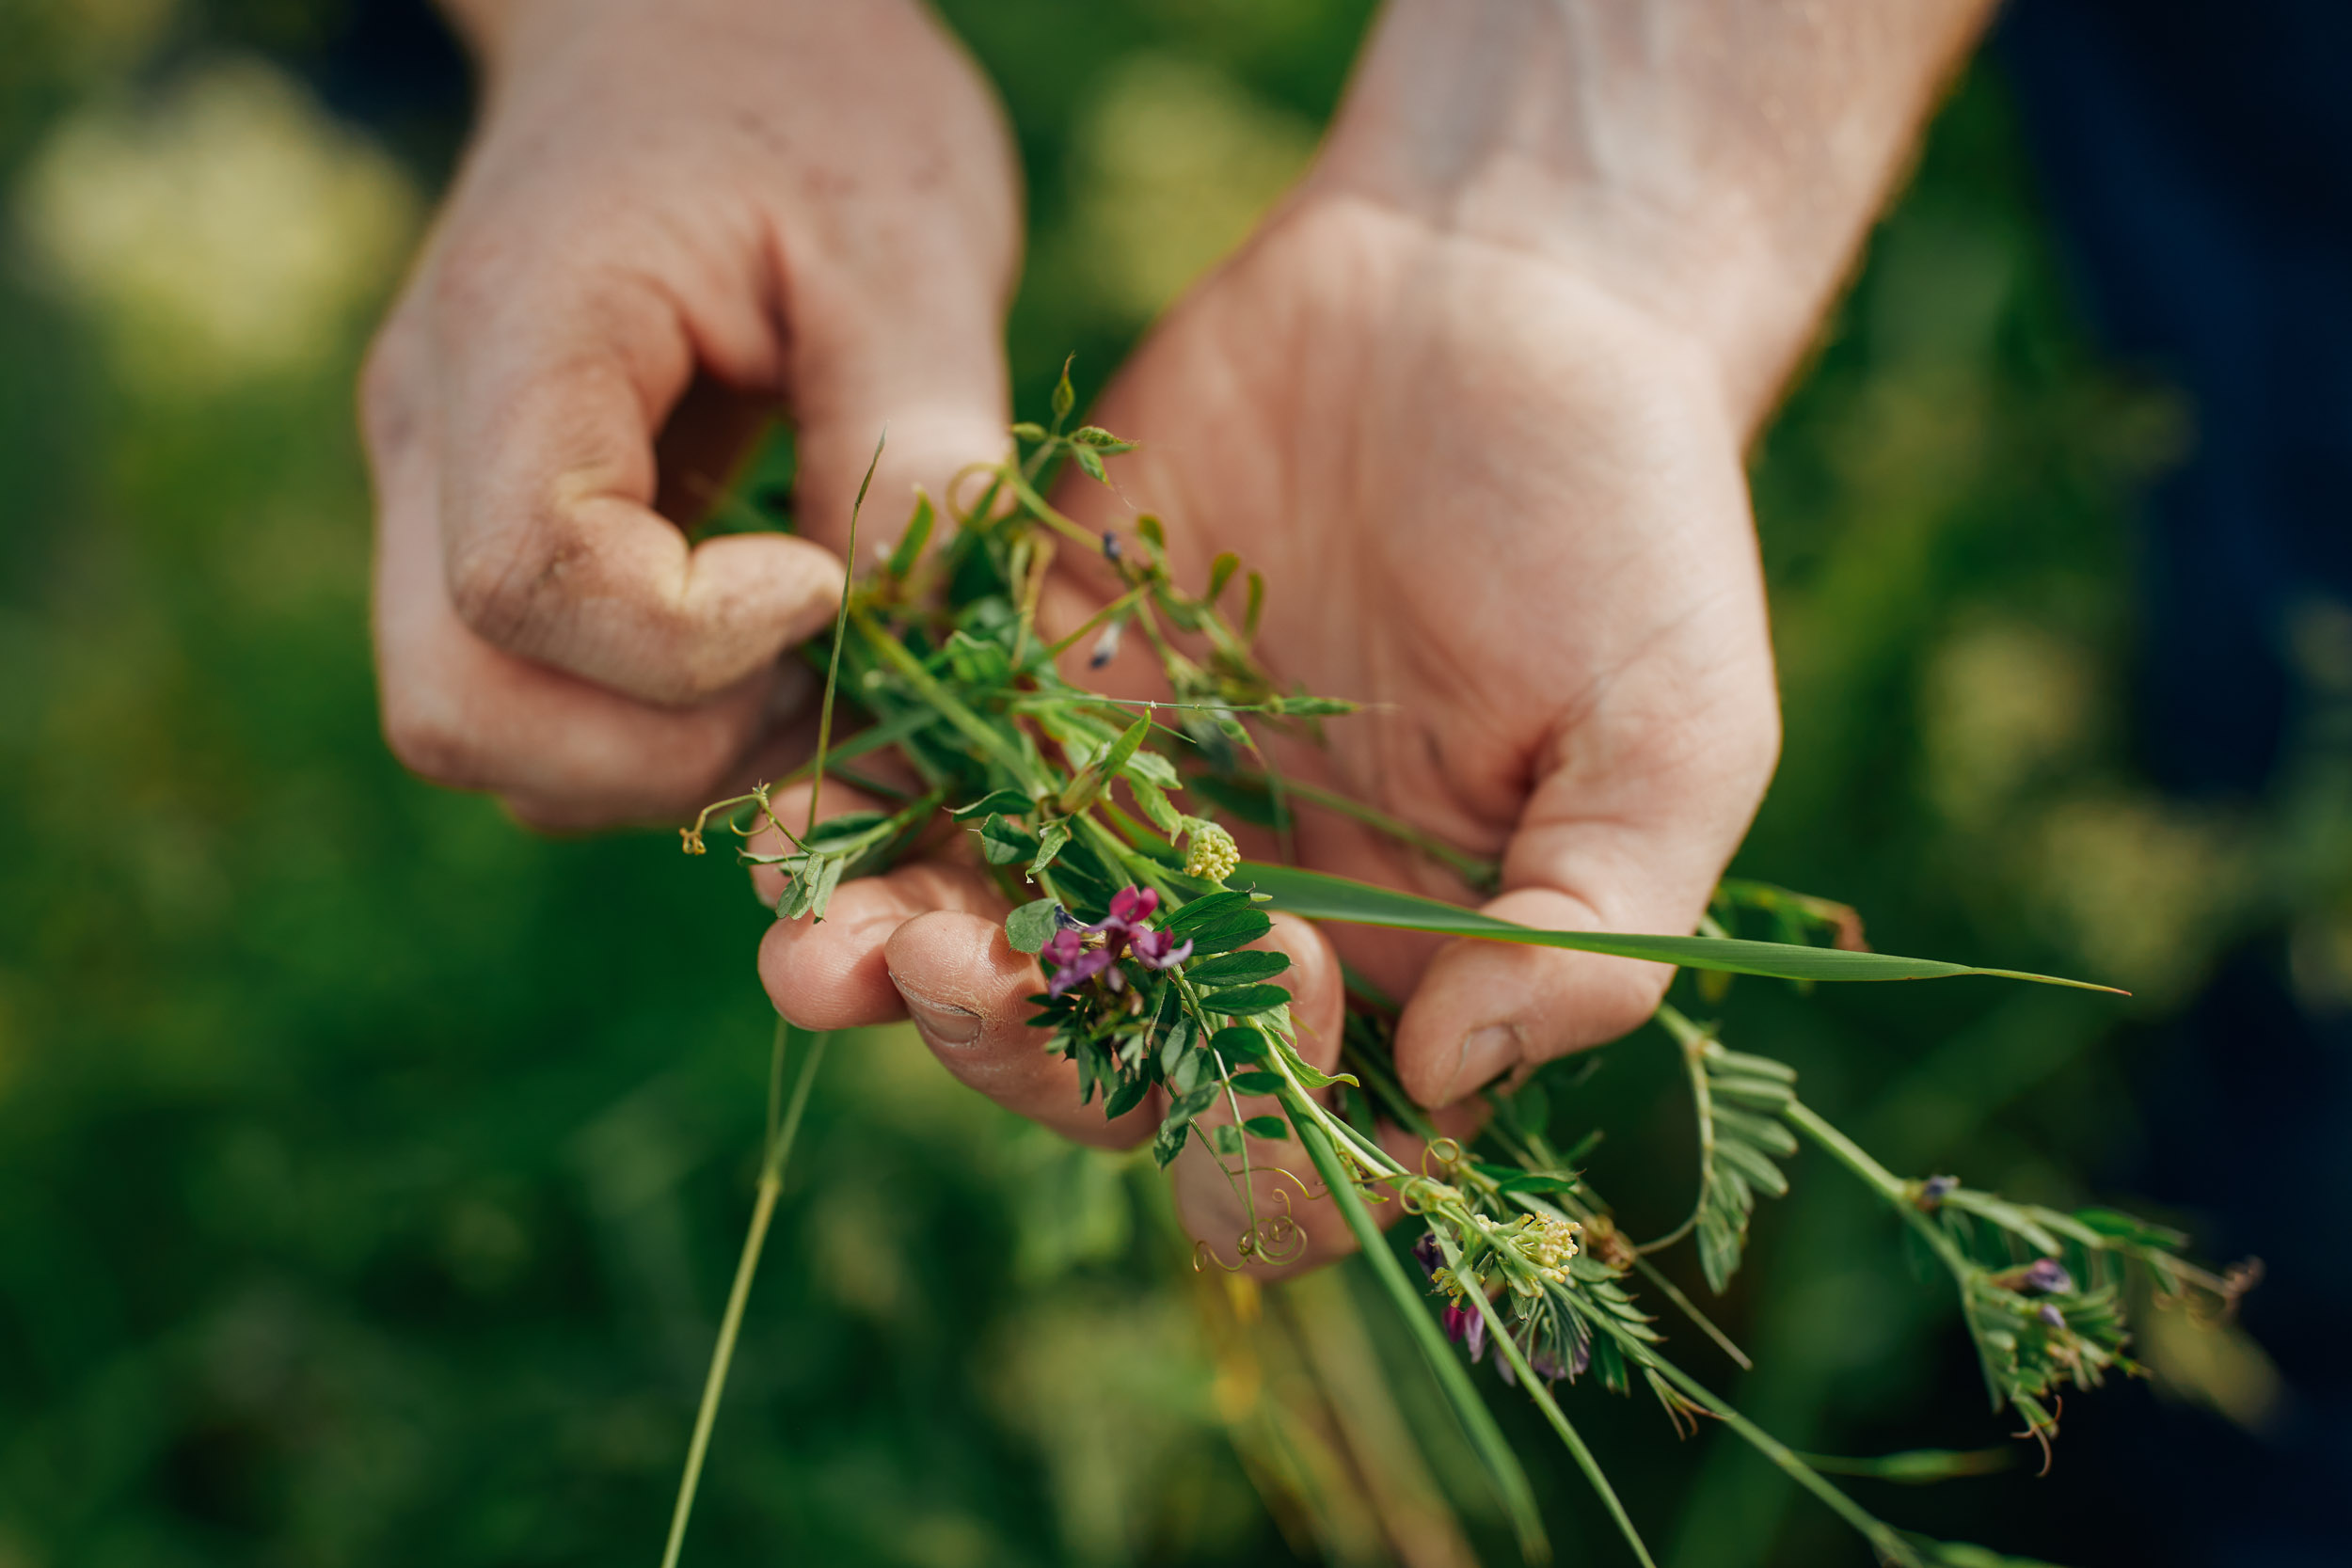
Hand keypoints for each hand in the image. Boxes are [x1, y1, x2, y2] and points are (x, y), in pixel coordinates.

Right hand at [362, 0, 1018, 827]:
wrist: (695, 32)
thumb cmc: (811, 107)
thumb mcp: (910, 236)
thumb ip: (923, 429)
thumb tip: (922, 631)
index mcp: (521, 336)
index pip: (528, 579)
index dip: (693, 643)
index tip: (828, 585)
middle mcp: (432, 437)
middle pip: (461, 709)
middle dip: (665, 753)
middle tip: (823, 682)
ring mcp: (437, 498)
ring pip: (481, 733)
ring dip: (654, 762)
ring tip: (805, 674)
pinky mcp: (488, 538)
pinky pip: (530, 707)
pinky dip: (644, 736)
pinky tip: (766, 663)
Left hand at [756, 190, 1774, 1265]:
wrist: (1499, 284)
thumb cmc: (1629, 519)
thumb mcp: (1674, 734)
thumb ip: (1594, 928)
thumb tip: (1452, 1080)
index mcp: (1401, 978)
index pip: (1300, 1149)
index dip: (1259, 1132)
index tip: (1282, 977)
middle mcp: (1245, 923)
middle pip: (1103, 1074)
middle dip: (1019, 1058)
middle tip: (955, 974)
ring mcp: (1125, 808)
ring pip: (981, 952)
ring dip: (891, 977)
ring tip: (821, 947)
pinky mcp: (1038, 682)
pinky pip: (921, 784)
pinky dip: (846, 819)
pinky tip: (789, 820)